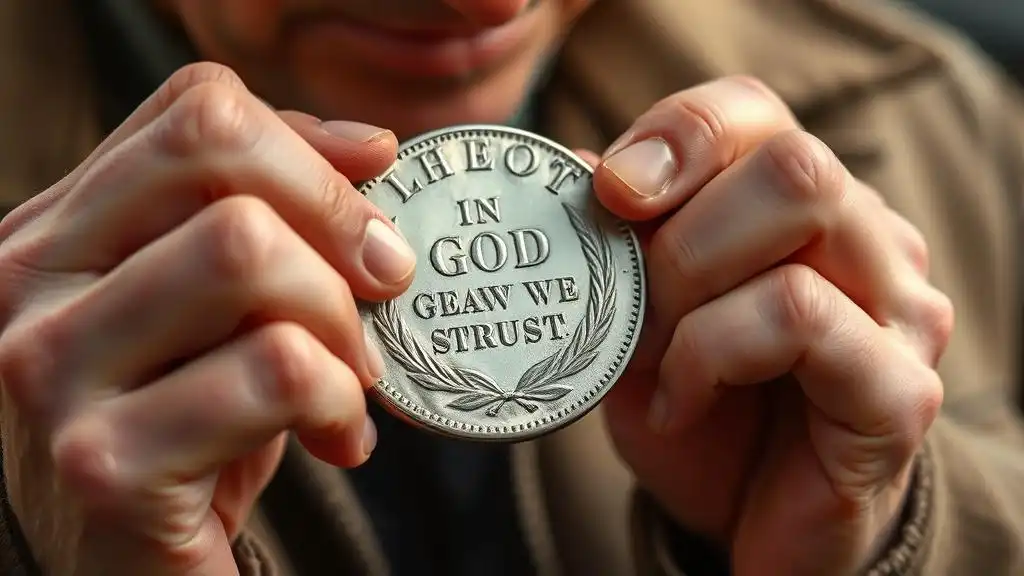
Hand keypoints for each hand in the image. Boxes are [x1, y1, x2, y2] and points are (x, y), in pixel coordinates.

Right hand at [0, 63, 413, 575]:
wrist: (141, 575)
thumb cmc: (195, 426)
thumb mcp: (224, 308)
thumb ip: (273, 215)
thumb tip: (372, 146)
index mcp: (55, 229)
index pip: (193, 111)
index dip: (308, 149)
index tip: (369, 216)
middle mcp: (27, 282)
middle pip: (218, 160)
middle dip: (335, 225)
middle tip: (379, 297)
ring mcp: (51, 370)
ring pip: (247, 252)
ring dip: (340, 323)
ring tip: (349, 384)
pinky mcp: (104, 461)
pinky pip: (276, 369)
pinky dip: (339, 401)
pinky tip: (338, 441)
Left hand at [588, 77, 951, 574]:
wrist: (747, 526)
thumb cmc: (699, 409)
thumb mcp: (636, 318)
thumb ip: (619, 244)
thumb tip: (579, 167)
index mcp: (803, 209)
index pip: (754, 111)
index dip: (676, 133)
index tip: (610, 192)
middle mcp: (869, 240)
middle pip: (788, 157)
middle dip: (678, 232)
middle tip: (635, 306)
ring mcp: (898, 311)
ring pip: (803, 207)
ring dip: (689, 287)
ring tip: (655, 359)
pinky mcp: (898, 390)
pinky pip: (800, 315)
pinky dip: (712, 351)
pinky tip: (680, 402)